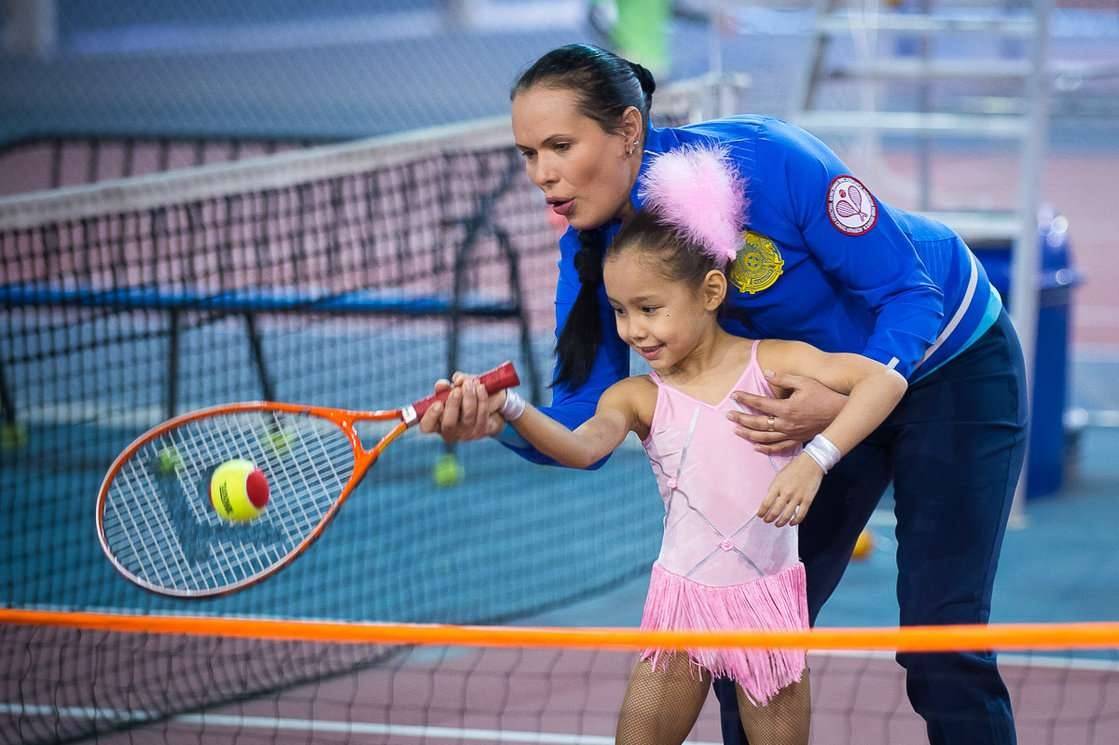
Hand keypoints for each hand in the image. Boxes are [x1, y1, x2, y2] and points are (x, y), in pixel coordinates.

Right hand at [417, 372, 503, 442]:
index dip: (431, 416)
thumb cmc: (461, 397)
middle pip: (449, 424)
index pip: (427, 426)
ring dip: (469, 396)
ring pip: (468, 416)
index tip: (438, 403)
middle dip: (453, 405)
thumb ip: (444, 387)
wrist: (487, 406)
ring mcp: (467, 434)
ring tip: (469, 383)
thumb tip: (442, 384)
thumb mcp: (451, 390)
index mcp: (436, 423)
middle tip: (457, 390)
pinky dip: (481, 398)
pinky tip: (480, 387)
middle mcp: (450, 432)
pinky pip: (481, 414)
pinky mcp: (482, 430)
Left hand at [727, 371, 845, 453]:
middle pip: (758, 423)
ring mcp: (791, 434)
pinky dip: (766, 449)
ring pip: (765, 438)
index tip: (734, 395)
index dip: (746, 399)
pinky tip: (755, 447)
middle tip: (728, 415)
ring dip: (749, 435)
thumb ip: (783, 378)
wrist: (840, 412)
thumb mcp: (804, 382)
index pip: (760, 404)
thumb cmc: (822, 394)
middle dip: (741, 419)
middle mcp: (786, 424)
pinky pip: (778, 448)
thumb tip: (766, 373)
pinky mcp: (797, 440)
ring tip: (736, 430)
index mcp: (786, 408)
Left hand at [758, 453, 823, 526]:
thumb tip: (769, 501)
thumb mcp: (779, 476)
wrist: (811, 463)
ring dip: (780, 522)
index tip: (760, 515)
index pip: (766, 503)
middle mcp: (786, 493)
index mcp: (777, 486)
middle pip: (775, 512)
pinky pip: (800, 515)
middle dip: (769, 519)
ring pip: (786, 516)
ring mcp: (797, 497)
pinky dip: (795, 521)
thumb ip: (774, 489)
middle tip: (767, 520)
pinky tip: (791, 523)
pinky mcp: (807, 500)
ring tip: (777, 524)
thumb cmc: (794, 468)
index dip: (761, 512)